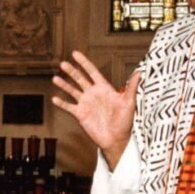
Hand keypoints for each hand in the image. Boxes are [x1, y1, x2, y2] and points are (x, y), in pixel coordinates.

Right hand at [52, 50, 141, 168]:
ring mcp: (85, 104)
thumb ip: (132, 87)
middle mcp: (92, 94)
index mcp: (103, 88)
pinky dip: (61, 103)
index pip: (92, 72)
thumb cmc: (125, 121)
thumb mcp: (129, 103)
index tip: (75, 54)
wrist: (117, 139)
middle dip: (71, 71)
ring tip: (55, 78)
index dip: (84, 63)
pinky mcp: (80, 114)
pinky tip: (54, 98)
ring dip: (64, 85)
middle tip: (63, 64)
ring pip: (72, 91)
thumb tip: (140, 72)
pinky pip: (68, 107)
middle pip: (79, 79)